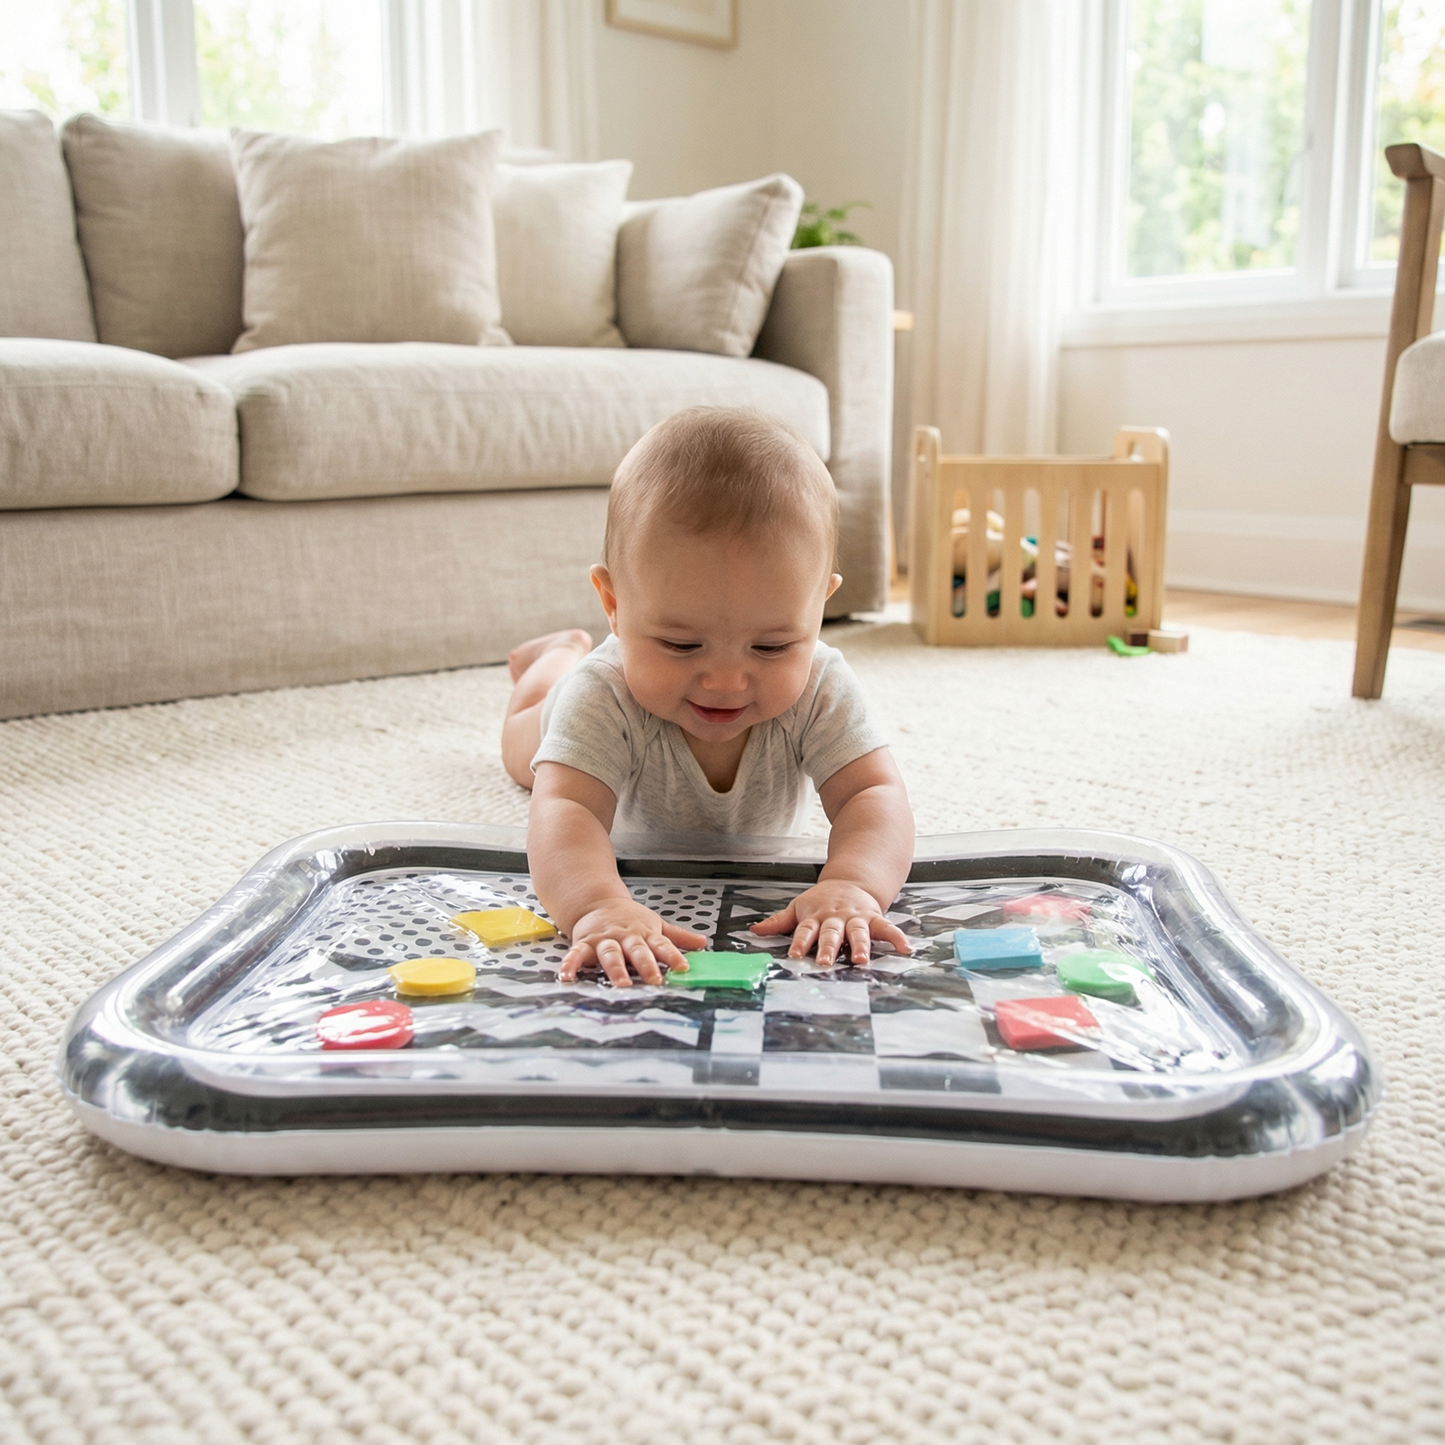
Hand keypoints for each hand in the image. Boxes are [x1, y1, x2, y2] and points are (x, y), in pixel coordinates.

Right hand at [559, 898, 706, 986]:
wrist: (597, 902)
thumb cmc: (629, 919)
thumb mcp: (655, 925)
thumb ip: (677, 937)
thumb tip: (703, 943)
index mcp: (644, 934)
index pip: (663, 945)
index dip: (673, 956)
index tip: (683, 967)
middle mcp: (625, 937)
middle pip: (637, 951)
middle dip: (646, 966)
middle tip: (655, 980)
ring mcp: (605, 940)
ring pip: (611, 954)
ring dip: (616, 969)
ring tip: (622, 984)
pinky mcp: (585, 944)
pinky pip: (577, 955)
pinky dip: (571, 965)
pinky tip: (567, 977)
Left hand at [750, 881, 910, 967]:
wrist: (851, 880)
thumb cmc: (822, 900)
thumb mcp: (798, 907)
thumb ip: (778, 922)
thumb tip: (754, 930)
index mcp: (815, 916)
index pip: (805, 931)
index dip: (799, 942)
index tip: (794, 955)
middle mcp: (836, 918)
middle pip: (831, 933)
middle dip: (828, 947)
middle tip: (824, 962)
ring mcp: (856, 918)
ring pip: (858, 932)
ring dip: (860, 946)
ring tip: (861, 960)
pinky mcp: (874, 917)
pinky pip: (886, 928)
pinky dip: (897, 938)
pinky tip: (906, 949)